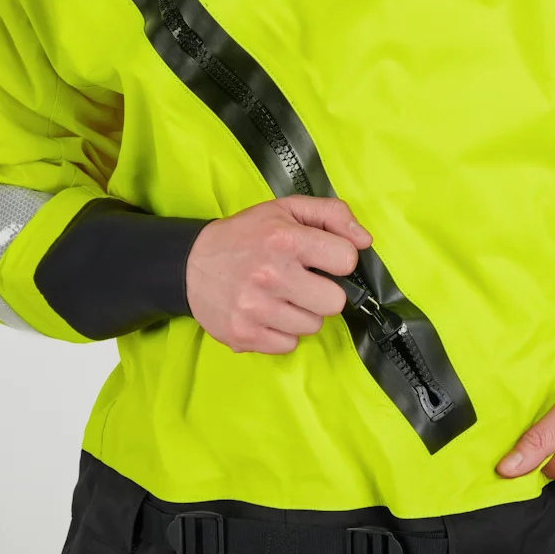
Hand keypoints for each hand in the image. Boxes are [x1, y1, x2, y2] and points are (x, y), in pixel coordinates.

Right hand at [186, 196, 372, 354]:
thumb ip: (332, 214)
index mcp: (285, 239)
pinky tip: (267, 313)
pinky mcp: (244, 335)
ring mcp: (256, 309)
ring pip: (313, 326)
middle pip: (335, 302)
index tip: (321, 258)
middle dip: (323, 291)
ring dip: (303, 312)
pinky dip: (282, 331)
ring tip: (281, 296)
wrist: (190, 263)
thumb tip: (365, 241)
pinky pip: (289, 344)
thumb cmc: (246, 235)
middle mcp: (271, 275)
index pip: (346, 260)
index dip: (338, 259)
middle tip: (302, 282)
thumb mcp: (287, 209)